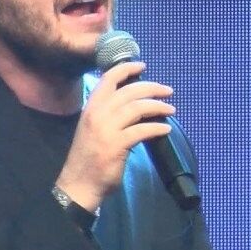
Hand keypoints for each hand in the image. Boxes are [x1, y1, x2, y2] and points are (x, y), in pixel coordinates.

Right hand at [56, 61, 174, 210]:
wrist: (79, 183)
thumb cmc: (90, 156)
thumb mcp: (95, 128)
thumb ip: (110, 114)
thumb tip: (137, 104)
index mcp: (91, 108)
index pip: (108, 79)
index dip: (126, 69)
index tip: (143, 65)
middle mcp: (97, 114)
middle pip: (129, 91)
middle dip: (151, 88)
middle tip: (168, 91)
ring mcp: (106, 129)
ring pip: (137, 108)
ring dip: (158, 106)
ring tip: (171, 109)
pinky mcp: (116, 145)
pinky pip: (142, 130)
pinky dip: (157, 128)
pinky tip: (166, 129)